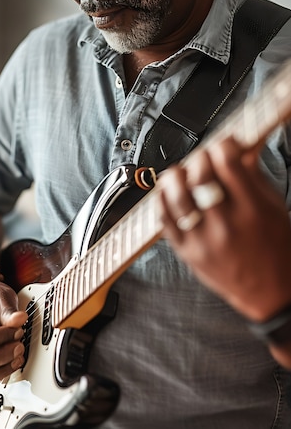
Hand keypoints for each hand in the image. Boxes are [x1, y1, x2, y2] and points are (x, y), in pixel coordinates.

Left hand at [156, 136, 290, 321]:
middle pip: (200, 176)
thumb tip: (240, 146)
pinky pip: (164, 219)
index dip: (223, 144)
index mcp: (253, 209)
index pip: (228, 162)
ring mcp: (204, 240)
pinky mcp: (187, 252)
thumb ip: (253, 175)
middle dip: (199, 157)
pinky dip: (163, 199)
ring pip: (176, 196)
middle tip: (203, 159)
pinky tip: (169, 193)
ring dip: (175, 176)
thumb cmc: (276, 250)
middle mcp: (227, 224)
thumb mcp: (274, 207)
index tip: (224, 144)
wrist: (271, 294)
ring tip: (182, 174)